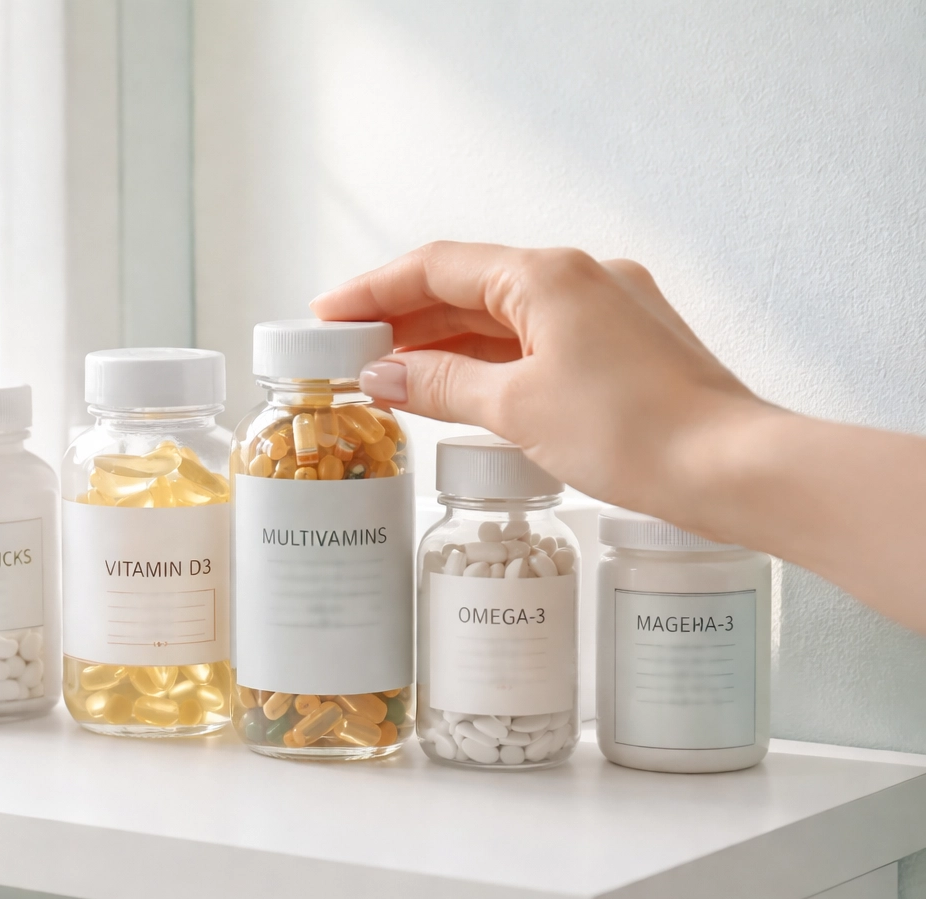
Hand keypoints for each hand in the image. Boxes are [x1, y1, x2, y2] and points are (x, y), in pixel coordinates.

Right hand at [310, 242, 777, 528]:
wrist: (734, 469)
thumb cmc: (635, 432)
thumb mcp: (516, 409)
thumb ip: (441, 385)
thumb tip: (383, 376)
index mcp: (548, 274)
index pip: (436, 267)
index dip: (373, 290)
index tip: (327, 315)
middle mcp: (580, 277)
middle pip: (468, 287)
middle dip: (404, 319)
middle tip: (348, 352)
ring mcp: (608, 310)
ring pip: (504, 317)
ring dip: (444, 343)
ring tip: (389, 376)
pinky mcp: (625, 348)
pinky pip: (537, 342)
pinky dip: (489, 362)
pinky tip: (458, 390)